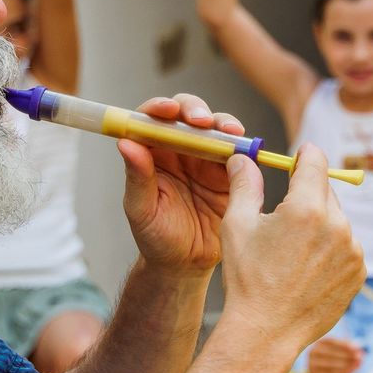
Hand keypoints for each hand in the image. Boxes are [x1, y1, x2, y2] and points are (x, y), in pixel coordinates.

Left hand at [118, 93, 242, 274]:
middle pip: (188, 114)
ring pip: (217, 129)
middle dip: (196, 110)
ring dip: (224, 124)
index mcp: (153, 153)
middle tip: (202, 120)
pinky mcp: (231, 173)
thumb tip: (126, 143)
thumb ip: (137, 177)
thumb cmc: (156, 237)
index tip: (166, 111)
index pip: (153, 119)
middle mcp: (180, 149)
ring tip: (230, 133)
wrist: (186, 264)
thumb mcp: (141, 210)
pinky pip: (240, 154)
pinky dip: (245, 148)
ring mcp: (207, 159)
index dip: (159, 108)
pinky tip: (246, 151)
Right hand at [219, 145, 364, 352]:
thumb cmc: (247, 279)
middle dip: (307, 197)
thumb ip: (244, 184)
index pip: (315, 161)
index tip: (300, 155)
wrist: (266, 332)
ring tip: (293, 253)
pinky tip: (307, 269)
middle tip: (285, 217)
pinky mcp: (359, 271)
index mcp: (306, 208)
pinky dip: (331, 250)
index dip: (305, 155)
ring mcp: (353, 250)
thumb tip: (244, 158)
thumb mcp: (237, 226)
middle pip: (326, 192)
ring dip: (321, 226)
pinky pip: (347, 247)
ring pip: (337, 221)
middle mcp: (337, 225)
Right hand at [307, 337, 363, 372]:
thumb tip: (359, 350)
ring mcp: (311, 364)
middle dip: (347, 355)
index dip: (344, 345)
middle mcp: (313, 351)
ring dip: (346, 365)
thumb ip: (349, 349)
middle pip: (331, 353)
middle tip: (360, 358)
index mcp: (319, 342)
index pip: (331, 342)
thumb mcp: (341, 351)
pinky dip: (342, 372)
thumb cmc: (334, 358)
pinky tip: (351, 370)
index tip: (356, 348)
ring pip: (331, 365)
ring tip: (357, 364)